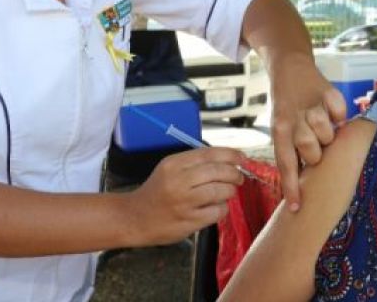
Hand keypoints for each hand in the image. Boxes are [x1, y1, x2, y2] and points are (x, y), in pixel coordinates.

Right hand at [125, 147, 244, 245]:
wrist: (134, 218)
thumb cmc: (157, 192)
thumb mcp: (169, 169)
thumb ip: (194, 164)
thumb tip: (229, 160)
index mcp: (174, 164)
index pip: (209, 154)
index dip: (230, 154)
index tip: (242, 157)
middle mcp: (178, 181)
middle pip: (218, 172)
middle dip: (235, 174)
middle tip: (238, 178)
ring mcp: (184, 203)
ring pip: (221, 191)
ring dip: (230, 191)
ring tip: (227, 193)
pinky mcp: (188, 222)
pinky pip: (216, 212)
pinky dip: (222, 209)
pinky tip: (216, 208)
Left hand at [268, 59, 345, 211]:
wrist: (289, 68)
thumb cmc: (288, 108)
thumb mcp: (281, 127)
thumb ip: (292, 150)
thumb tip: (305, 182)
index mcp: (279, 131)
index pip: (285, 164)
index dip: (291, 187)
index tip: (296, 208)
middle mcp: (293, 119)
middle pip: (312, 151)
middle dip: (316, 152)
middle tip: (315, 141)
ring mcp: (311, 105)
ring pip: (327, 134)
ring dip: (327, 131)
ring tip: (320, 122)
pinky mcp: (328, 93)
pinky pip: (340, 113)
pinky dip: (338, 112)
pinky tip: (329, 108)